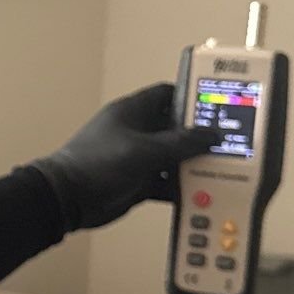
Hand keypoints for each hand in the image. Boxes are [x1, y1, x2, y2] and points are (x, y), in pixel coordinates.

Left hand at [23, 84, 218, 233]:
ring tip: (219, 168)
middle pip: (175, 128)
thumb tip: (211, 134)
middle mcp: (136, 131)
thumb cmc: (95, 164)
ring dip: (191, 164)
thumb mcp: (143, 150)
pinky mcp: (137, 180)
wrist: (67, 199)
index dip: (191, 96)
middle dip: (198, 135)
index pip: (167, 94)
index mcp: (132, 112)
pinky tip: (198, 192)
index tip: (217, 104)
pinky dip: (180, 186)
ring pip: (172, 156)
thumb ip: (179, 143)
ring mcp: (136, 157)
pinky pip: (165, 180)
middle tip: (226, 142)